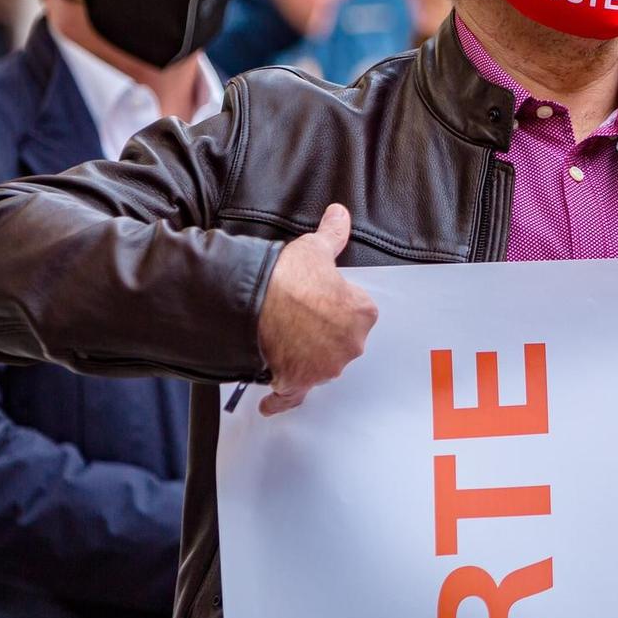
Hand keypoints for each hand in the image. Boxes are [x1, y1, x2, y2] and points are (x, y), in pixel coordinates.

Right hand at [255, 204, 376, 414]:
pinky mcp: (298, 381)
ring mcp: (325, 367)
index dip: (337, 303)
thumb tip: (340, 214)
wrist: (256, 298)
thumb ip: (333, 234)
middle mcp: (350, 345)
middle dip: (323, 332)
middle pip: (340, 341)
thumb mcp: (315, 247)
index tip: (321, 299)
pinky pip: (293, 395)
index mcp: (362, 313)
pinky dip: (281, 400)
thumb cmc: (289, 275)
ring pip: (320, 365)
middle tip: (300, 317)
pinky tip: (272, 403)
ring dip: (305, 357)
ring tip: (284, 340)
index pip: (357, 311)